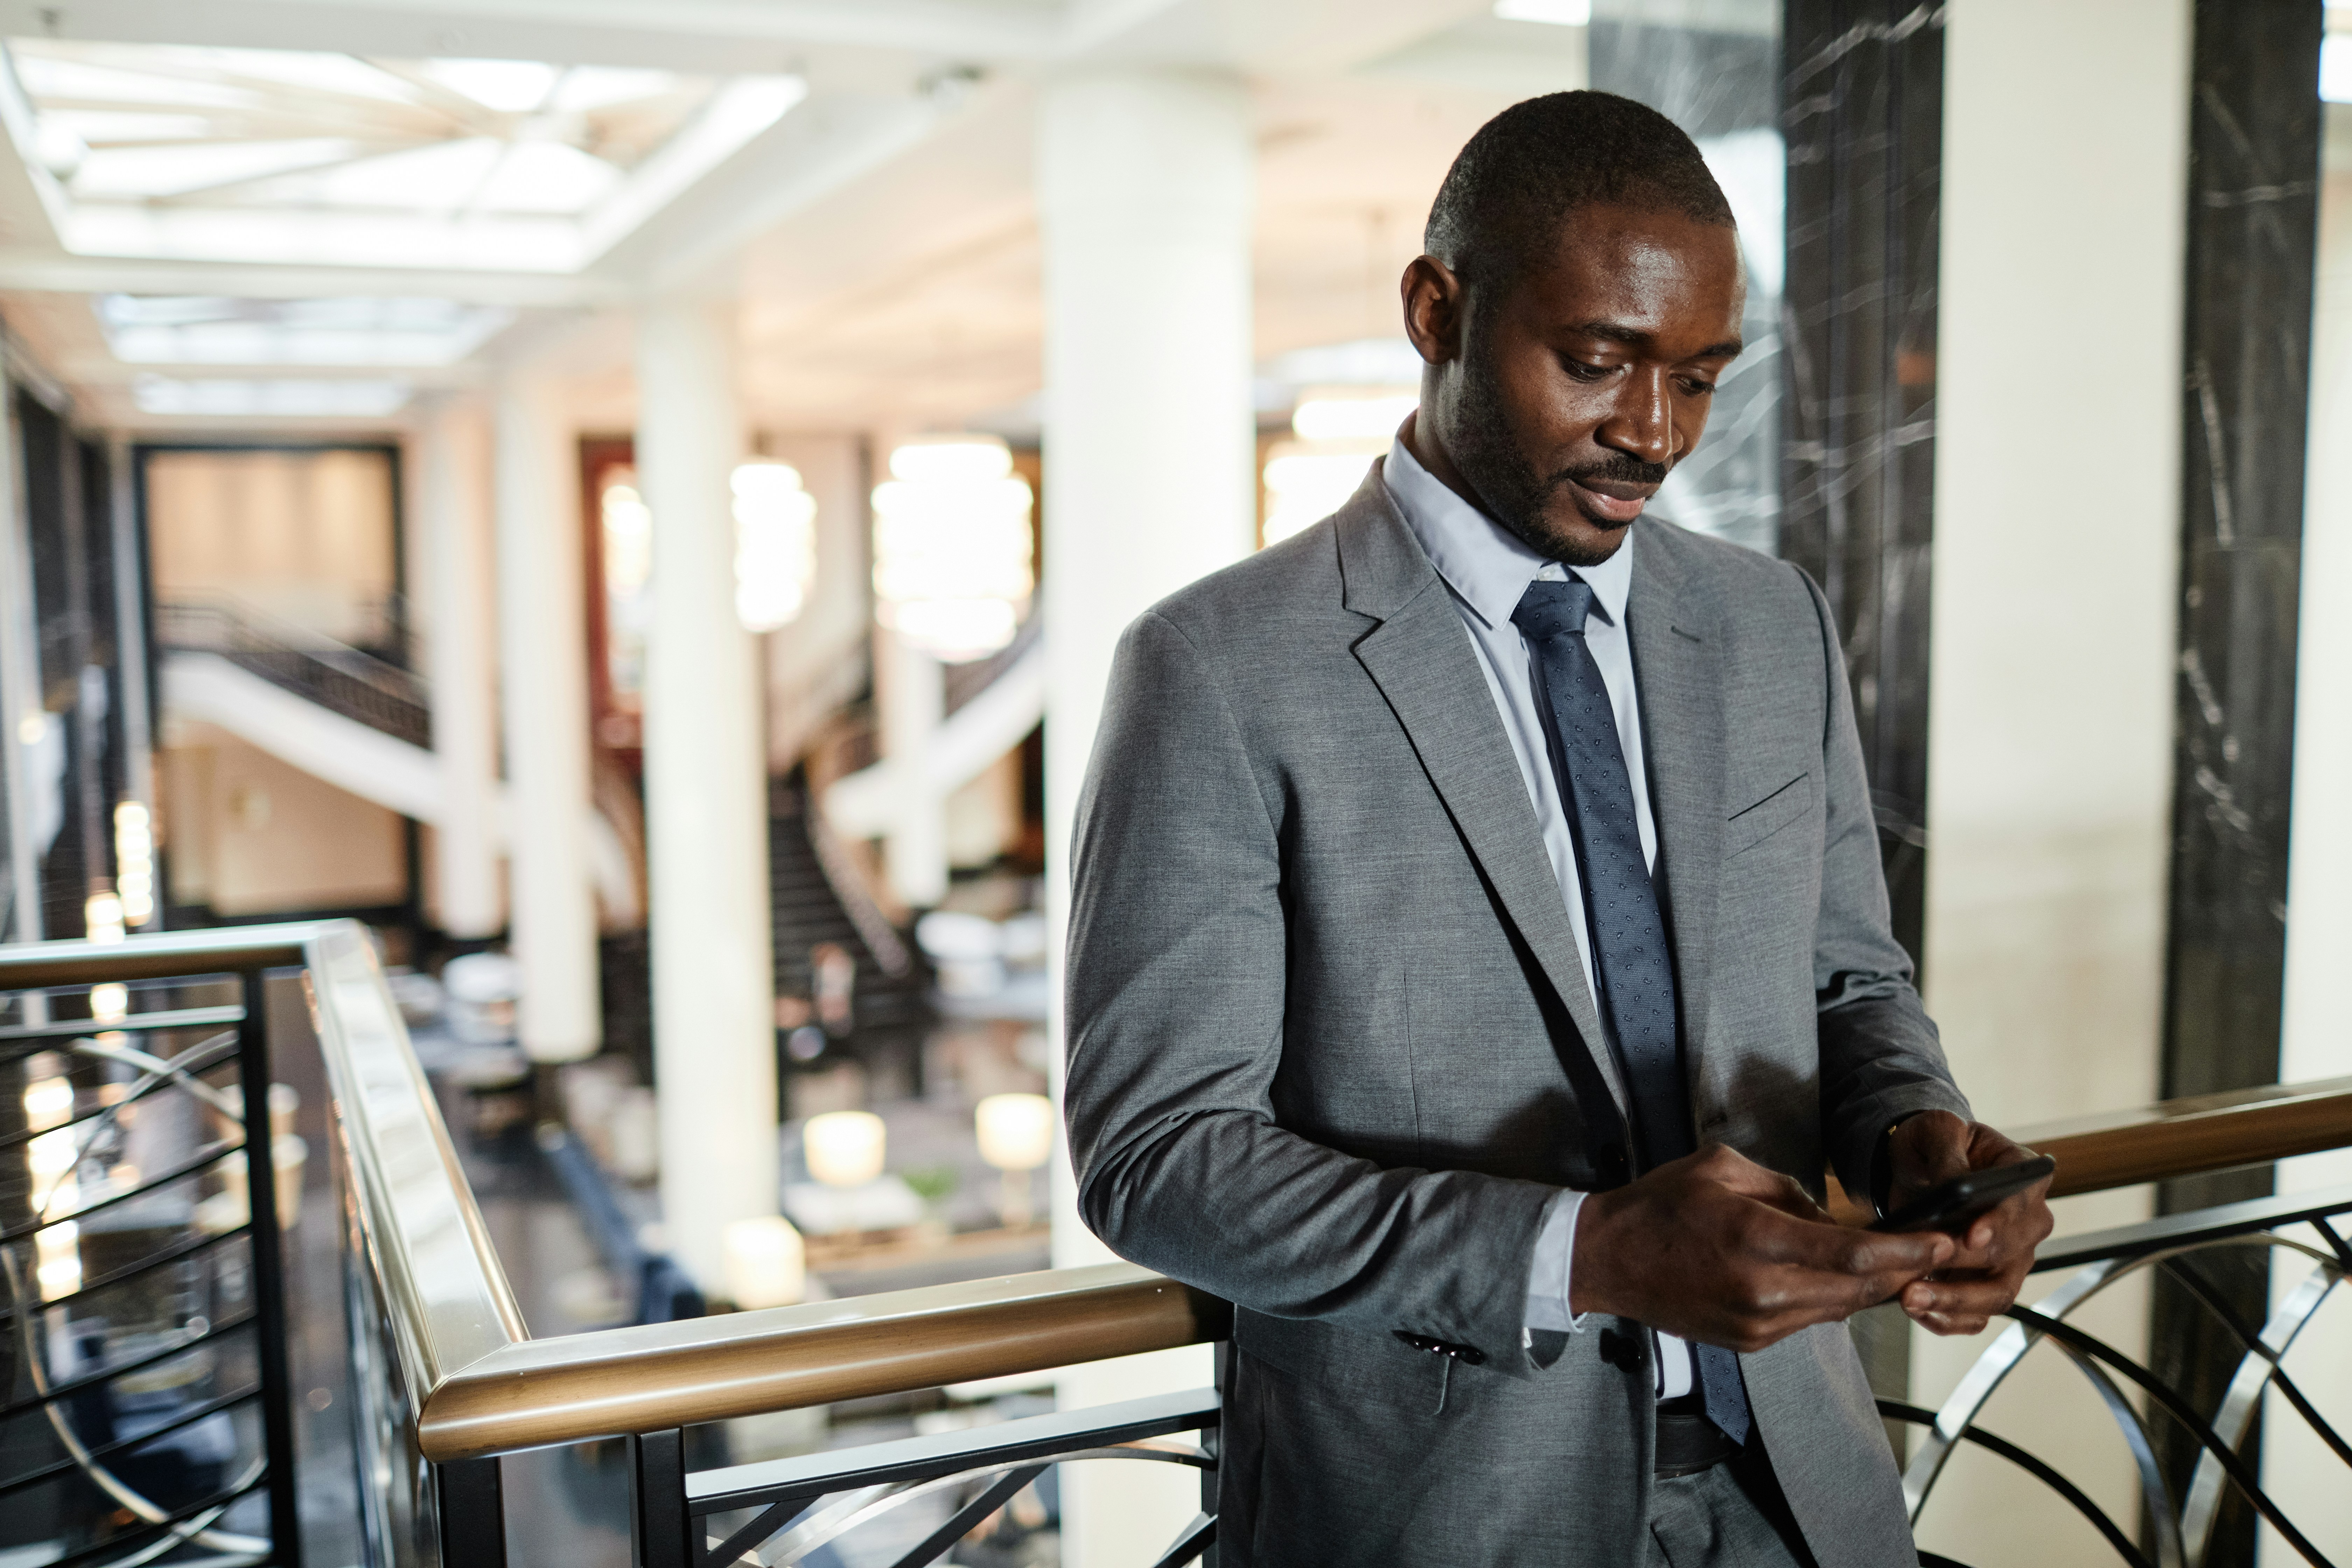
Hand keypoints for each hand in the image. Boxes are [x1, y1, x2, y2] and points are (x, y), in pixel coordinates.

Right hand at [1570, 1144, 1955, 1352]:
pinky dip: (1831, 1296)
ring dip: (1872, 1285)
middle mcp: (1762, 1291)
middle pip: (1859, 1287)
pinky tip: (1836, 1275)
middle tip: (1939, 1250)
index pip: (1854, 1252)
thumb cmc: (1661, 1205)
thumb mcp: (1723, 1168)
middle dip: (1905, 1270)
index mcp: (1755, 1238)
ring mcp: (1757, 1324)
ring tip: (1897, 1261)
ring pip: (1840, 1307)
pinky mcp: (1751, 1341)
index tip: (1946, 1240)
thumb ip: (1786, 1190)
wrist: (1606, 1260)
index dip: (1909, 1250)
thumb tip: (1831, 1214)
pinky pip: (1810, 1319)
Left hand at [1883, 1110, 2054, 1335]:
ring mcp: (2011, 1258)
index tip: (1972, 1237)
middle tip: (1920, 1276)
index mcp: (2025, 1179)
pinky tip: (1919, 1313)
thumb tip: (1955, 1185)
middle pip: (2008, 1257)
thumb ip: (1948, 1153)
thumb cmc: (1934, 1144)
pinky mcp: (1987, 1282)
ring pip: (1997, 1293)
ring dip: (1955, 1302)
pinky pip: (1979, 1314)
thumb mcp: (1936, 1131)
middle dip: (1963, 1269)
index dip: (1997, 1224)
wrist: (1918, 1167)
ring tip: (1911, 1299)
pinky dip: (1951, 1319)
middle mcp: (2027, 1224)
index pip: (2020, 1207)